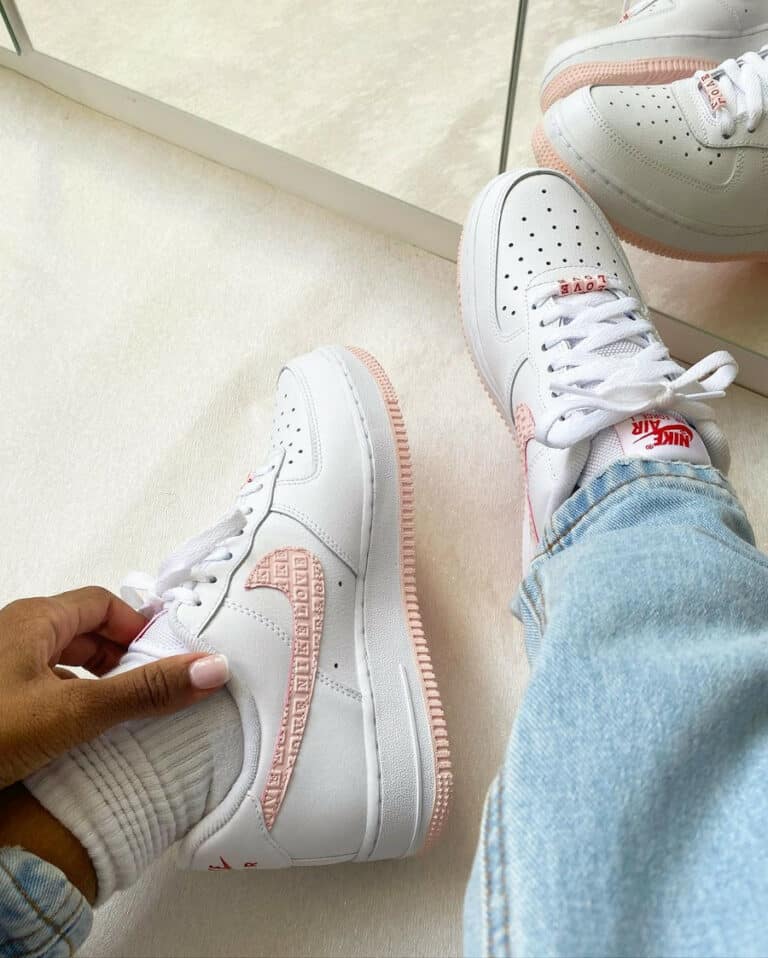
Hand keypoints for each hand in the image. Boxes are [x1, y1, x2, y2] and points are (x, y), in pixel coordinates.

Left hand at [0, 586, 228, 787]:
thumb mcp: (72, 712)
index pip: (102, 603)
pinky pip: (37, 689)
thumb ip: (143, 693)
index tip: (168, 658)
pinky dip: (65, 704)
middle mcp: (13, 634)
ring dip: (93, 683)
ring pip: (58, 662)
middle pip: (82, 631)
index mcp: (34, 619)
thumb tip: (212, 668)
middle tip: (153, 690)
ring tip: (120, 717)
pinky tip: (71, 739)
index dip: (138, 627)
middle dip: (121, 657)